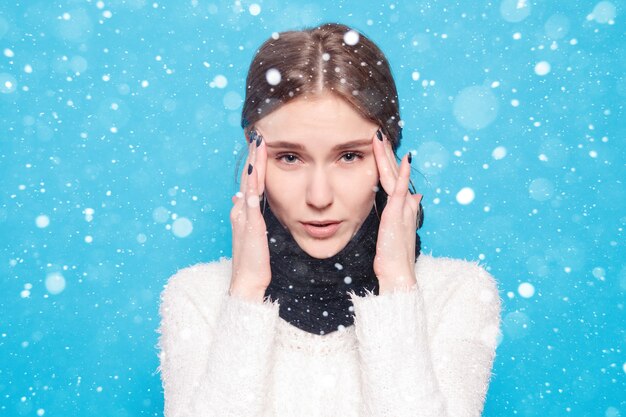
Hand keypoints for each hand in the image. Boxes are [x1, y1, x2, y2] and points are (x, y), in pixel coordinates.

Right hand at [229, 129, 270, 301]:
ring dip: (253, 169)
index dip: (253, 162)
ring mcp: (243, 220)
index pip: (248, 181)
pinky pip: (250, 210)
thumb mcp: (251, 231)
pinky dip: (252, 196)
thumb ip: (248, 213)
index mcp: (242, 211)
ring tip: (257, 151)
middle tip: (258, 137)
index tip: (259, 144)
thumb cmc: (253, 258)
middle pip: (246, 179)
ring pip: (248, 188)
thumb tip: (242, 197)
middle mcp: (240, 212)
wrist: (247, 280)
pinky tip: (256, 184)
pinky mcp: (250, 231)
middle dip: (252, 158)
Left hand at [371, 129, 422, 291]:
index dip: (387, 163)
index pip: (392, 179)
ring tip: (381, 138)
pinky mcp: (398, 213)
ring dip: (388, 156)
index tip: (379, 147)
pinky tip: (402, 159)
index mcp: (402, 207)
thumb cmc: (393, 256)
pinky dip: (401, 173)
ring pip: (394, 176)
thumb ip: (403, 212)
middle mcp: (406, 204)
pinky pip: (400, 189)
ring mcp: (403, 207)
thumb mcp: (397, 230)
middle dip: (386, 153)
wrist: (398, 273)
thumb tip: (415, 197)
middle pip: (393, 173)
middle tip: (379, 134)